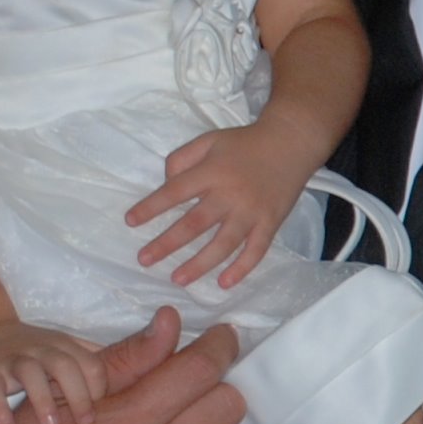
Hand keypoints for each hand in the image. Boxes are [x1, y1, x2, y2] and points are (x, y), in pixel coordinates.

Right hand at [0, 318, 105, 423]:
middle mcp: (42, 350)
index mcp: (66, 347)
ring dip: (42, 400)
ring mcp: (13, 359)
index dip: (99, 389)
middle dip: (78, 395)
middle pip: (64, 366)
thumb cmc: (37, 351)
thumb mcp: (68, 351)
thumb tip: (135, 387)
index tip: (103, 414)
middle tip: (85, 423)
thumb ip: (96, 364)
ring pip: (29, 373)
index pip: (91, 364)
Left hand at [127, 124, 313, 289]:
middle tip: (144, 260)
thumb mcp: (209, 140)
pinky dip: (242, 268)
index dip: (151, 207)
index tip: (131, 221)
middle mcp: (229, 195)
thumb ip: (182, 158)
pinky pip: (256, 251)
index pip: (174, 192)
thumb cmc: (245, 143)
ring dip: (199, 264)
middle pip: (194, 224)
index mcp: (211, 172)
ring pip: (222, 244)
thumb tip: (166, 184)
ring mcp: (251, 212)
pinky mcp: (270, 223)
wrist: (291, 143)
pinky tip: (224, 283)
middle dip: (167, 243)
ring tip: (178, 279)